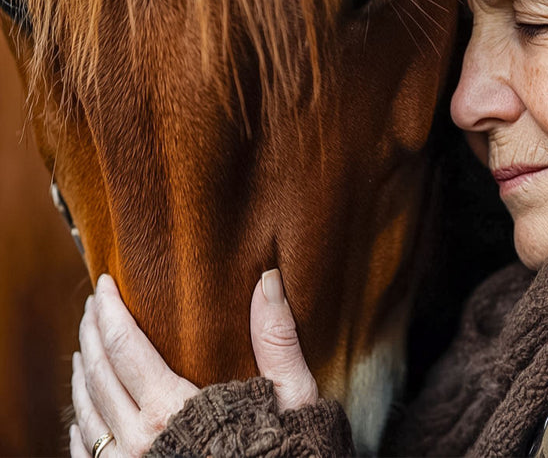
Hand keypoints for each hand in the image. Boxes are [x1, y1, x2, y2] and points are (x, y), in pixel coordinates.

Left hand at [70, 270, 317, 456]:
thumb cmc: (286, 450)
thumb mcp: (291, 394)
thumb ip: (276, 338)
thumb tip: (268, 279)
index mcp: (172, 411)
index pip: (125, 347)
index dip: (111, 311)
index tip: (106, 283)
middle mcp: (139, 441)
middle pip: (99, 375)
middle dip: (92, 332)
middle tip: (94, 303)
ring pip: (88, 412)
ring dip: (82, 374)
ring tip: (85, 347)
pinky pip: (88, 454)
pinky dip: (82, 424)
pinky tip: (85, 411)